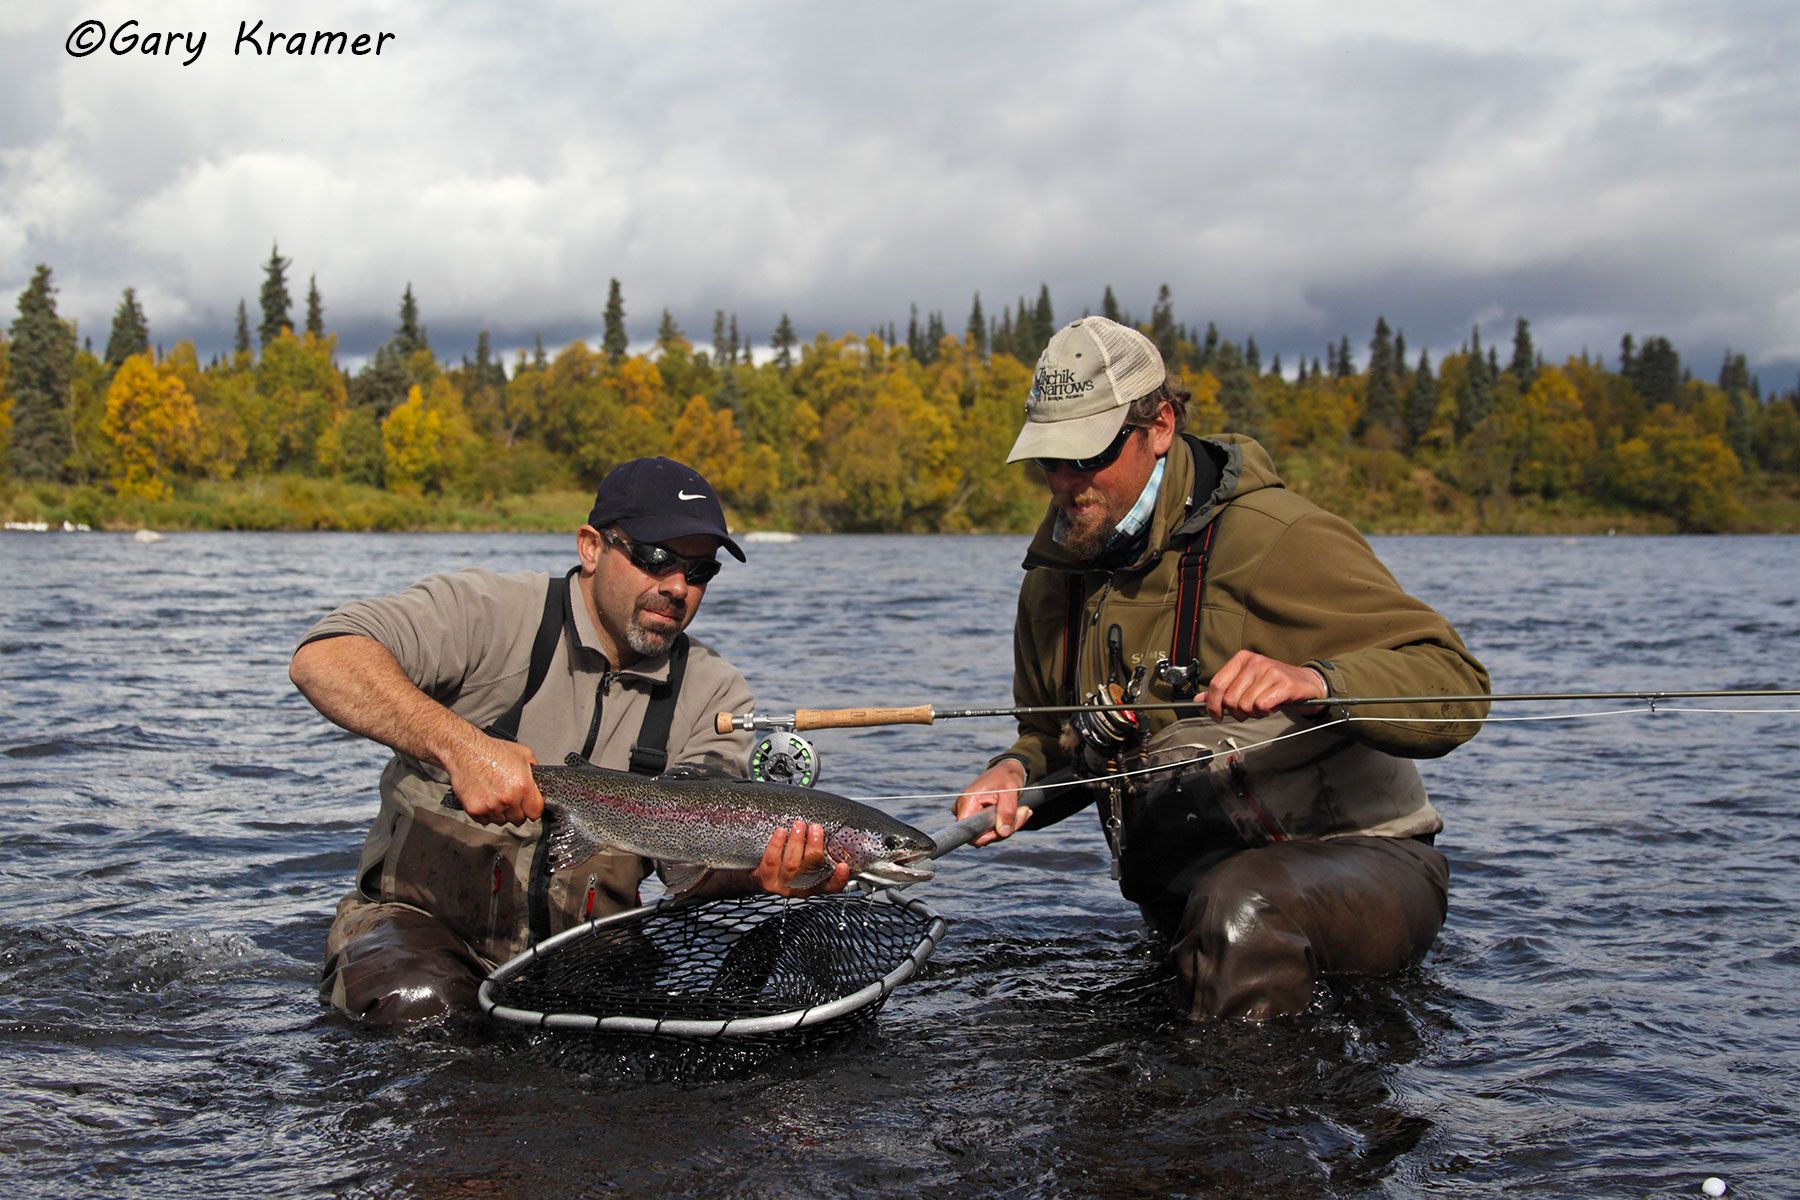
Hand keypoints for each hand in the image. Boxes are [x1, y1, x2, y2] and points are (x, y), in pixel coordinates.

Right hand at [444, 736, 542, 823]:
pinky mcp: (475, 810)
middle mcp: (508, 798)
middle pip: (519, 820)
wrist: (466, 751)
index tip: (529, 807)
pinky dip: (485, 814)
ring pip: (502, 822)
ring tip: (495, 796)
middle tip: (509, 798)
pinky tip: (485, 799)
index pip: (535, 813)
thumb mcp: (524, 754)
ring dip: (500, 813)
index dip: (532, 809)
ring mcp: (490, 806)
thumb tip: (539, 785)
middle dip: (516, 811)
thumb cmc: (491, 751)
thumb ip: (534, 773)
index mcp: (522, 786)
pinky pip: (485, 821)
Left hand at [753, 821, 849, 896]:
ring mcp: (782, 886)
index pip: (832, 886)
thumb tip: (826, 830)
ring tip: (799, 825)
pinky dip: (777, 845)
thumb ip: (817, 852)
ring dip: (797, 842)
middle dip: (814, 847)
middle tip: (816, 829)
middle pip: (810, 870)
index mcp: (815, 884)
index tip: (843, 866)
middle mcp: (800, 888)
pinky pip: (771, 861)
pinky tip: (781, 832)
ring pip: (792, 865)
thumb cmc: (787, 864)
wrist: (760, 876)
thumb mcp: (806, 861)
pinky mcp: (766, 879)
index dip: (839, 878)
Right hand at [953, 758, 1032, 845]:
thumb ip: (1007, 811)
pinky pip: (991, 830)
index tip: (1003, 828)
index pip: (968, 832)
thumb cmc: (1006, 776)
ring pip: (988, 834)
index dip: (985, 837)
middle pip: (981, 836)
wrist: (1007, 771)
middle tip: (1022, 813)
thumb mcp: (1011, 790)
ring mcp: (970, 814)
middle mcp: (964, 809)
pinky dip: (1005, 825)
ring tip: (1022, 810)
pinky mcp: (977, 817)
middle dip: (1004, 830)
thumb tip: (1003, 832)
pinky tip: (1016, 813)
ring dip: (1008, 827)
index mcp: (968, 801)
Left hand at [1203, 650, 1326, 720]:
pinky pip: (1262, 706)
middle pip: (1231, 698)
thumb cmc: (1272, 685)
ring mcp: (1270, 671)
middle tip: (1248, 711)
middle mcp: (1255, 662)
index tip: (1216, 715)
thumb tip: (1199, 700)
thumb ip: (1223, 690)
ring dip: (1253, 713)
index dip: (1213, 704)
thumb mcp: (1246, 683)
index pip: (1217, 684)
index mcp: (1242, 659)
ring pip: (1246, 705)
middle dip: (1237, 712)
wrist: (1306, 683)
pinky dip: (1265, 712)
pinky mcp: (1284, 684)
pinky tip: (1271, 706)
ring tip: (1262, 707)